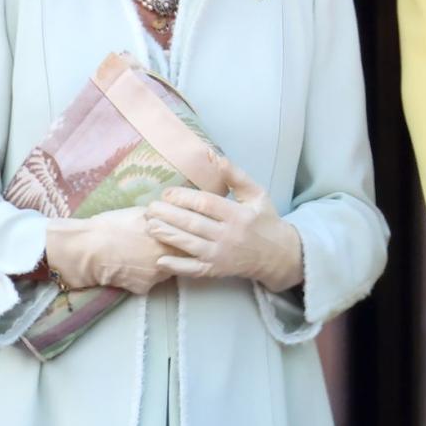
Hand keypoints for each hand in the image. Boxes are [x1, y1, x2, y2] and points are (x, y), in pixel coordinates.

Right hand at [45, 206, 178, 295]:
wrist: (87, 249)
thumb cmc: (111, 226)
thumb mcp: (140, 213)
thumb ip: (162, 217)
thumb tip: (173, 215)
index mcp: (169, 239)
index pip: (190, 240)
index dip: (185, 236)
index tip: (180, 233)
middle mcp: (167, 260)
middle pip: (182, 257)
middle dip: (175, 251)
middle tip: (157, 243)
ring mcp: (156, 277)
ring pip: (167, 270)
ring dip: (161, 263)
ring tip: (141, 253)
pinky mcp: (143, 289)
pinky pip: (150, 281)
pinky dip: (144, 274)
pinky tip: (132, 265)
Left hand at [145, 156, 303, 292]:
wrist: (277, 254)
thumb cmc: (264, 219)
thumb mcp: (255, 193)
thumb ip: (235, 175)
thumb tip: (212, 155)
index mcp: (238, 214)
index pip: (206, 203)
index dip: (183, 197)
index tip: (166, 193)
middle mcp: (229, 235)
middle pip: (193, 224)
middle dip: (168, 215)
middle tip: (150, 208)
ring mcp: (221, 255)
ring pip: (189, 245)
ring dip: (167, 235)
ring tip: (149, 225)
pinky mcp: (216, 270)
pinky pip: (193, 269)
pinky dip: (176, 265)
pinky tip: (160, 259)